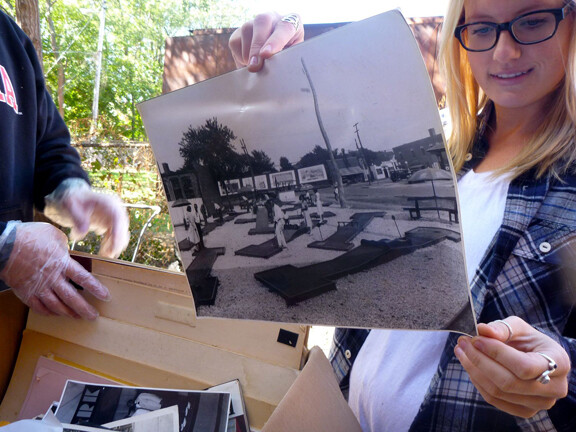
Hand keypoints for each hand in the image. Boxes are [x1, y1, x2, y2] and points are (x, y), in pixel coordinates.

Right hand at [0, 222, 110, 319]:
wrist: (4, 245)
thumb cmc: (30, 236)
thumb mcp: (54, 235)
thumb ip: (64, 246)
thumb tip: (67, 252)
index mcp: (62, 263)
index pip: (84, 279)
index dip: (96, 288)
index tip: (105, 296)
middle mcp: (52, 278)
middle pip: (72, 298)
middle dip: (85, 309)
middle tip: (94, 316)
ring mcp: (38, 287)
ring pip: (56, 306)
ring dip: (68, 313)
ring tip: (77, 317)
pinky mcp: (26, 292)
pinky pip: (39, 307)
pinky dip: (48, 312)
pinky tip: (54, 314)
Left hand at [44, 179, 129, 257]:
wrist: (72, 197)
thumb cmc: (71, 198)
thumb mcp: (69, 205)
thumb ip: (76, 217)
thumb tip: (82, 233)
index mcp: (107, 202)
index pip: (117, 217)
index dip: (118, 232)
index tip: (114, 246)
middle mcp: (115, 209)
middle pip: (122, 227)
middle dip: (117, 242)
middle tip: (107, 255)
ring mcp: (113, 217)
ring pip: (121, 233)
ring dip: (115, 245)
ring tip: (104, 255)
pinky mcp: (110, 224)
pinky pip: (115, 236)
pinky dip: (111, 245)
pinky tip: (103, 252)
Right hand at [229, 12, 303, 71]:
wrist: (275, 50)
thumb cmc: (288, 55)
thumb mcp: (293, 56)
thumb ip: (286, 60)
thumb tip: (275, 69)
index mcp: (292, 21)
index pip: (285, 27)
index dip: (275, 41)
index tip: (266, 54)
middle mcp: (272, 18)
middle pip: (262, 23)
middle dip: (256, 46)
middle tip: (254, 66)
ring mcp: (254, 22)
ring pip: (246, 31)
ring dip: (248, 54)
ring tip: (254, 68)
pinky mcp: (239, 31)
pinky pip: (235, 42)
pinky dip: (240, 57)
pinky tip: (248, 63)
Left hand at [454, 316, 569, 417]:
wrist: (537, 358)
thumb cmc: (528, 341)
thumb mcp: (519, 328)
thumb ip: (502, 327)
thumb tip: (482, 330)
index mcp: (559, 363)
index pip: (524, 366)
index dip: (497, 353)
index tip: (476, 339)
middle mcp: (555, 388)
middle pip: (509, 382)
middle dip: (479, 360)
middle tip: (463, 343)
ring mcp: (540, 403)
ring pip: (499, 392)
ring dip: (473, 370)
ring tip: (461, 351)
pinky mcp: (525, 411)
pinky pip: (495, 400)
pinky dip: (478, 382)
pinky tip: (470, 366)